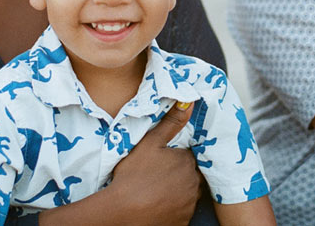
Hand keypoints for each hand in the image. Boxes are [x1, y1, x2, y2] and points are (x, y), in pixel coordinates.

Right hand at [110, 101, 199, 225]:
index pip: (187, 156)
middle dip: (178, 174)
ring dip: (178, 191)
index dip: (174, 157)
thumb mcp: (150, 143)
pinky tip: (158, 205)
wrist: (121, 212)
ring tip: (156, 191)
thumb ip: (171, 122)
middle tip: (157, 176)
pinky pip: (182, 212)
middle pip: (189, 175)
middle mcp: (194, 184)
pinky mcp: (183, 222)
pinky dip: (174, 209)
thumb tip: (189, 101)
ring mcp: (189, 205)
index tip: (161, 161)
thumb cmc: (133, 175)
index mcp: (187, 162)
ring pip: (187, 194)